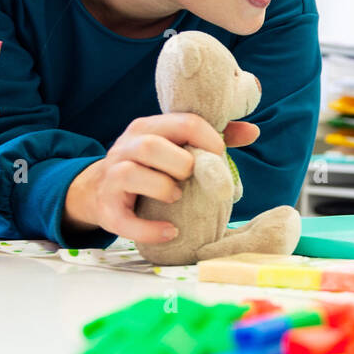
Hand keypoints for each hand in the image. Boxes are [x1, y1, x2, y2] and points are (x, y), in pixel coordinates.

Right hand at [63, 113, 259, 243]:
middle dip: (182, 164)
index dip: (209, 141)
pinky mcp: (108, 210)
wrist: (100, 191)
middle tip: (191, 177)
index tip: (219, 156)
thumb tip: (253, 131)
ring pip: (132, 174)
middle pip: (152, 146)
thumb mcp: (175, 145)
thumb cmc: (151, 166)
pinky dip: (150, 229)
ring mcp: (113, 177)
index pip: (184, 123)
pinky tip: (170, 231)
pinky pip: (125, 220)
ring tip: (177, 197)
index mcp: (148, 127)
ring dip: (163, 188)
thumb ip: (212, 137)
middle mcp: (126, 147)